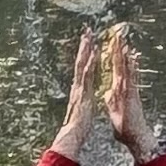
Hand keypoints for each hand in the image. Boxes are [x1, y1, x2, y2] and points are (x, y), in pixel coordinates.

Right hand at [50, 27, 100, 159]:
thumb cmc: (79, 124)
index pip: (82, 68)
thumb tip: (83, 97)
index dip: (85, 54)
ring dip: (86, 49)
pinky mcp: (83, 91)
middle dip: (84, 45)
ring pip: (82, 64)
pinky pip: (87, 74)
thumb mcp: (83, 109)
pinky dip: (89, 63)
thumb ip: (83, 100)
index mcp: (80, 89)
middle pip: (80, 61)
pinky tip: (93, 53)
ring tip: (89, 35)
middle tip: (87, 31)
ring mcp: (80, 87)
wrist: (73, 134)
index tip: (88, 42)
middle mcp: (78, 85)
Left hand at [104, 24, 157, 161]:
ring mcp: (130, 91)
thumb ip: (112, 101)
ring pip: (127, 70)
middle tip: (119, 35)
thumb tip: (109, 95)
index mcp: (119, 91)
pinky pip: (131, 79)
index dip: (113, 58)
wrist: (135, 137)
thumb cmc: (126, 128)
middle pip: (121, 66)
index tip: (112, 45)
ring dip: (126, 56)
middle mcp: (126, 88)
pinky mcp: (132, 95)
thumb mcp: (114, 111)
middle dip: (119, 51)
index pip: (115, 70)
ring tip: (125, 42)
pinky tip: (131, 58)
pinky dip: (131, 68)